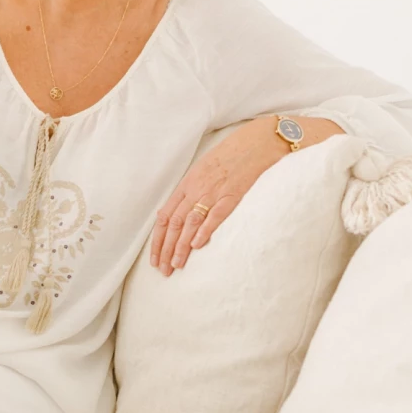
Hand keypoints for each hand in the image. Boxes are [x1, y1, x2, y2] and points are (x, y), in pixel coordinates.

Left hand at [150, 116, 288, 275]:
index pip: (165, 215)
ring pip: (190, 223)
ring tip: (176, 264)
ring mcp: (213, 192)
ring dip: (181, 246)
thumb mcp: (204, 169)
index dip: (158, 239)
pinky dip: (204, 231)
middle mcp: (196, 189)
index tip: (155, 257)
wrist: (255, 143)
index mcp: (187, 183)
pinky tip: (197, 246)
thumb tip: (179, 211)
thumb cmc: (230, 155)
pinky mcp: (232, 195)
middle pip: (175, 222)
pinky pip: (215, 216)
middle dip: (166, 248)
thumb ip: (191, 190)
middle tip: (163, 269)